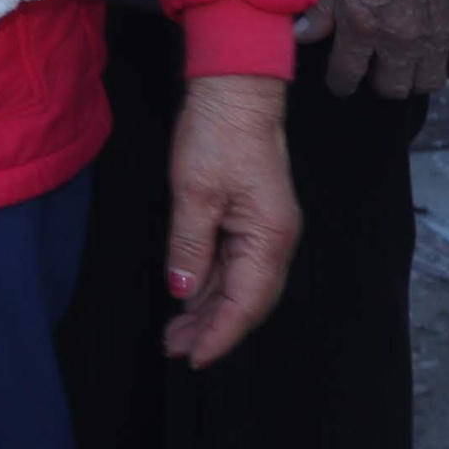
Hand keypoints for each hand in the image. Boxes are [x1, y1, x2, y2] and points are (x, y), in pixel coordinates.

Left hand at [162, 72, 301, 366]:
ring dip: (208, 309)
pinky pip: (232, 263)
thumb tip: (184, 292)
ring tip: (174, 333)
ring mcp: (265, 230)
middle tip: (173, 349)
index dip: (220, 335)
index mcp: (269, 238)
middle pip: (246, 300)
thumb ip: (189, 246)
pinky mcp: (251, 218)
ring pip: (238, 284)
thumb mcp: (194, 191)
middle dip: (211, 328)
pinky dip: (210, 283)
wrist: (235, 89)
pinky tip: (188, 296)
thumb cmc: (218, 133)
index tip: (192, 359)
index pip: (247, 304)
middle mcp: (275, 241)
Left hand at [297, 0, 448, 96]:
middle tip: (380, 69)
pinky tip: (447, 60)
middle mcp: (397, 45)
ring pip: (427, 84)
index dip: (341, 83)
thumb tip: (301, 37)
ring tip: (413, 64)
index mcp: (361, 29)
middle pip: (391, 87)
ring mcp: (433, 42)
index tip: (341, 84)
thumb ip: (322, 11)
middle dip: (382, 82)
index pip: (346, 74)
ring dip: (418, 78)